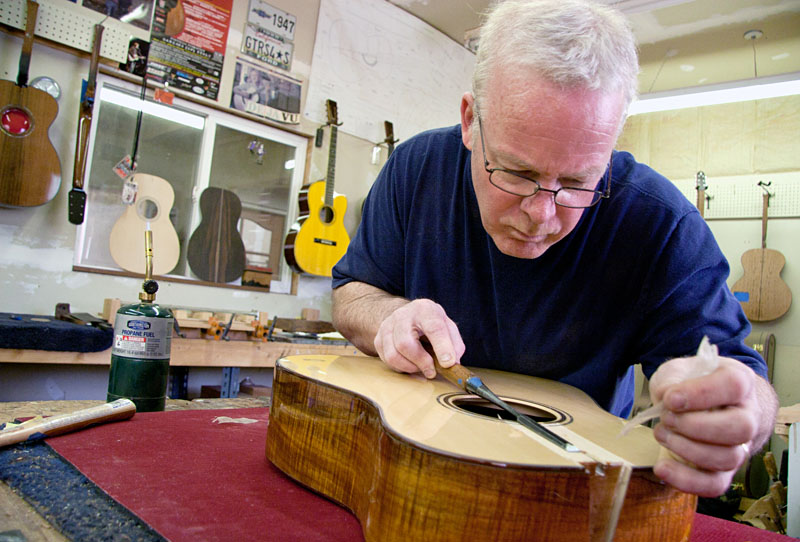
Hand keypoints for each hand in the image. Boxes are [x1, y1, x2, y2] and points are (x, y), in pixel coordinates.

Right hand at [373, 299, 464, 378]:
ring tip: (421, 367)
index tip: (448, 363)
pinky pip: (387, 360)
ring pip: (393, 355)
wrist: (407, 316)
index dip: (442, 347)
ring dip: (410, 367)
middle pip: (406, 344)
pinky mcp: (379, 338)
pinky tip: (410, 363)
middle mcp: (403, 315)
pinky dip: (401, 367)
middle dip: (421, 362)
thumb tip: (453, 363)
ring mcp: (387, 326)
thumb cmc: (430, 323)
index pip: (433, 327)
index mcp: (425, 309)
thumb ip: (455, 344)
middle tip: (432, 371)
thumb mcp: (448, 327)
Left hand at [649, 355, 776, 496]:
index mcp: (740, 381)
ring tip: (662, 433)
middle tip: (667, 418)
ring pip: (728, 458)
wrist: (706, 402)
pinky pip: (715, 485)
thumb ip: (671, 378)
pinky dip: (687, 480)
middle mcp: (749, 415)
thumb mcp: (679, 369)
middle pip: (740, 428)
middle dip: (696, 426)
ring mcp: (741, 445)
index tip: (671, 399)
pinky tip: (663, 467)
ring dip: (687, 449)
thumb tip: (666, 396)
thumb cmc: (693, 383)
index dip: (701, 393)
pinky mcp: (725, 469)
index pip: (733, 386)